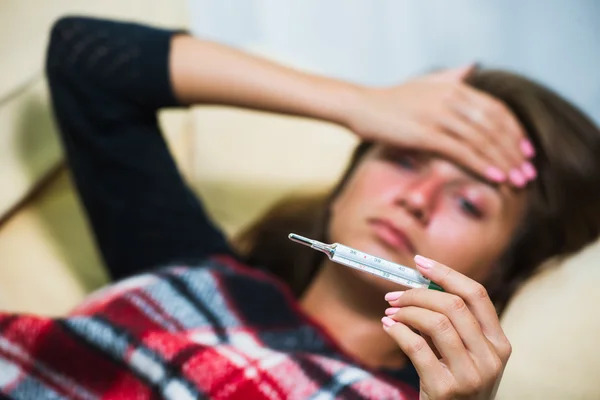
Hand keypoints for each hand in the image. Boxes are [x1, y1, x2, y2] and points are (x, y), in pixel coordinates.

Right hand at [346, 66, 535, 187]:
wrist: (360, 106)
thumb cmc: (391, 99)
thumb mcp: (424, 83)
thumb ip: (451, 77)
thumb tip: (472, 67)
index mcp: (454, 87)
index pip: (496, 110)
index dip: (515, 131)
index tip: (526, 151)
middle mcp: (450, 98)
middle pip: (493, 126)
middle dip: (514, 151)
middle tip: (528, 172)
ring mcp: (438, 115)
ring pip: (481, 140)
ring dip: (503, 162)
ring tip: (517, 181)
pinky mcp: (425, 133)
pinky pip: (461, 151)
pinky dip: (481, 164)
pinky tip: (494, 178)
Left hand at [382, 255, 510, 398]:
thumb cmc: (455, 384)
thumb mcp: (464, 355)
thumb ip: (450, 324)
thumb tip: (419, 286)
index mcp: (499, 343)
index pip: (477, 294)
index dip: (446, 274)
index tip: (420, 263)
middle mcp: (491, 358)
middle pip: (454, 305)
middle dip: (418, 294)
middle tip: (394, 296)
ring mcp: (471, 375)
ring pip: (436, 323)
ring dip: (406, 311)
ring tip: (390, 313)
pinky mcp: (446, 389)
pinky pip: (417, 347)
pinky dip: (398, 331)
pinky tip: (389, 327)